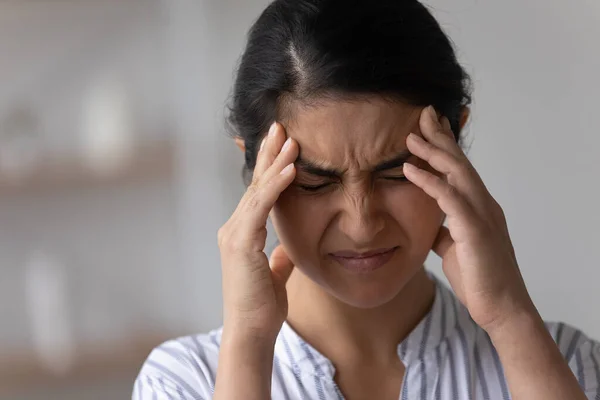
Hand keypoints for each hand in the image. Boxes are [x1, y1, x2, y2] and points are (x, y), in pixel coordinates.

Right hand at [218, 122, 297, 339]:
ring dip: (275, 162)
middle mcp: (234, 228)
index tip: (282, 145)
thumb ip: (279, 257)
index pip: (259, 194)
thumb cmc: (261, 306)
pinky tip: (291, 168)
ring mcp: (234, 234)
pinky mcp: (240, 243)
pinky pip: (261, 207)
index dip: (270, 168)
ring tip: (289, 138)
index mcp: (242, 233)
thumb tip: (288, 246)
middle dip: (268, 154)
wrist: (251, 331)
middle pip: (255, 184)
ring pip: (257, 190)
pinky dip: (276, 186)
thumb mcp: (274, 275)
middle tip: (280, 126)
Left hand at [404, 106, 535, 332]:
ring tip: (411, 137)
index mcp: (478, 208)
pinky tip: (410, 170)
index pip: (460, 169)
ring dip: (433, 152)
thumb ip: (444, 231)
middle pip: (460, 162)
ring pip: (458, 173)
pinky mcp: (475, 230)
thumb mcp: (454, 249)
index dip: (446, 146)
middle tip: (423, 114)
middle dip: (441, 137)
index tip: (429, 127)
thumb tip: (429, 224)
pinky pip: (449, 199)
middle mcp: (483, 205)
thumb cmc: (479, 279)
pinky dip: (429, 182)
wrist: (502, 309)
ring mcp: (482, 215)